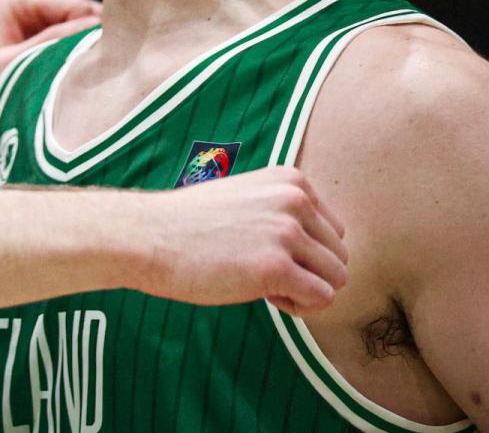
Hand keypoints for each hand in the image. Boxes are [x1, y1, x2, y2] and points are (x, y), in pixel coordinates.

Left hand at [0, 0, 100, 165]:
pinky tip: (87, 89)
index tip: (108, 66)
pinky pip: (80, 53)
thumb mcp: (18, 66)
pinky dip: (85, 70)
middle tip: (106, 80)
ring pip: (87, 40)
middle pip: (87, 22)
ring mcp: (42, 23)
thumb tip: (101, 28)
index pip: (79, 9)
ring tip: (95, 88)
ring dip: (92, 61)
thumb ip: (57, 42)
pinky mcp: (48, 45)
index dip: (96, 36)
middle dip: (96, 48)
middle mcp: (33, 2)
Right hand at [140, 166, 349, 316]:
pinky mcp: (276, 268)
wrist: (149, 236)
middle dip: (308, 273)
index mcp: (291, 181)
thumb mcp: (246, 197)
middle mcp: (295, 201)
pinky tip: (266, 297)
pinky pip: (321, 299)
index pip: (333, 230)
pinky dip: (299, 307)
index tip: (267, 252)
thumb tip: (318, 252)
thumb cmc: (190, 224)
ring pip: (337, 279)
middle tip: (265, 273)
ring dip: (305, 291)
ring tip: (267, 286)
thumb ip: (283, 213)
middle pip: (339, 256)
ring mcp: (286, 233)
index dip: (305, 252)